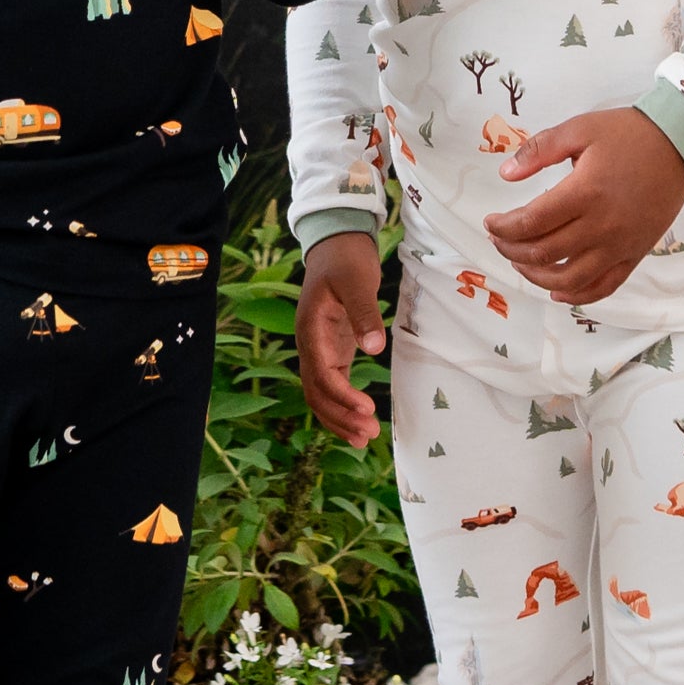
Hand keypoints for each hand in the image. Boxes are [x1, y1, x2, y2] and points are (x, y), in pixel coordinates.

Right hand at [296, 233, 387, 447]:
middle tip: (369, 435)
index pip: (320, 372)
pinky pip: (332, 385)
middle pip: (317, 392)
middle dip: (340, 416)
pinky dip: (343, 406)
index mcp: (310, 328)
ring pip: (321, 394)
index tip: (366, 409)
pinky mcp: (332, 350)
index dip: (341, 395)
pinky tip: (359, 421)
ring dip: (339, 418)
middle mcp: (309, 344)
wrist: (336, 245)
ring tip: (365, 439)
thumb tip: (374, 348)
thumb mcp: (357, 280)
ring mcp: (319, 349)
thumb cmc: (346, 259)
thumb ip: (364, 312)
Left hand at [484, 106, 683, 302]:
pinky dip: (578, 295)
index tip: (490, 222)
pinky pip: (604, 286)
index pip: (531, 223)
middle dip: (512, 250)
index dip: (503, 227)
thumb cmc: (628, 133)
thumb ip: (539, 150)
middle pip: (544, 253)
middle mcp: (601, 226)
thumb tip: (506, 174)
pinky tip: (558, 291)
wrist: (680, 144)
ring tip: (521, 262)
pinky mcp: (635, 254)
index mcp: (584, 193)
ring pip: (569, 278)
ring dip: (536, 276)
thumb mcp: (579, 129)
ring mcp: (620, 245)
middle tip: (499, 239)